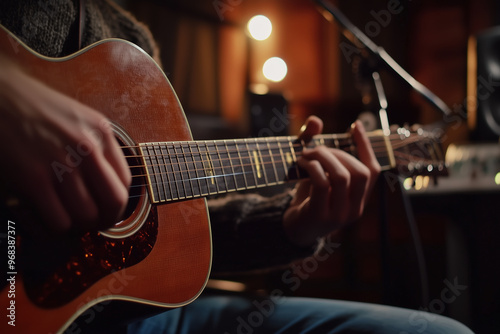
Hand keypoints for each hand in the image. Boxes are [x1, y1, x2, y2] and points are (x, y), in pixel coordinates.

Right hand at [0, 59, 130, 232]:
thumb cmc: (35, 108)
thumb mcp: (79, 118)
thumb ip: (97, 146)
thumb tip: (110, 185)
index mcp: (100, 132)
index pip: (125, 182)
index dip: (118, 204)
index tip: (107, 212)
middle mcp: (86, 148)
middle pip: (113, 203)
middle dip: (103, 220)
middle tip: (89, 224)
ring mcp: (60, 163)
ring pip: (86, 217)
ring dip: (77, 227)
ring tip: (65, 222)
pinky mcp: (32, 178)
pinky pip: (57, 222)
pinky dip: (53, 230)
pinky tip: (43, 221)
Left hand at [283, 116, 380, 246]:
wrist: (292, 230)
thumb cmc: (308, 199)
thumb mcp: (316, 174)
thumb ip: (317, 149)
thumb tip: (315, 120)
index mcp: (359, 199)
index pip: (373, 171)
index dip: (366, 147)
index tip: (355, 125)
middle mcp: (354, 209)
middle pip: (360, 173)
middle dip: (339, 153)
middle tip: (316, 148)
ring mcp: (338, 215)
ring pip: (342, 177)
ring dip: (323, 158)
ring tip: (306, 154)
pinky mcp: (320, 215)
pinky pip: (322, 184)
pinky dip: (312, 168)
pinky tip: (300, 163)